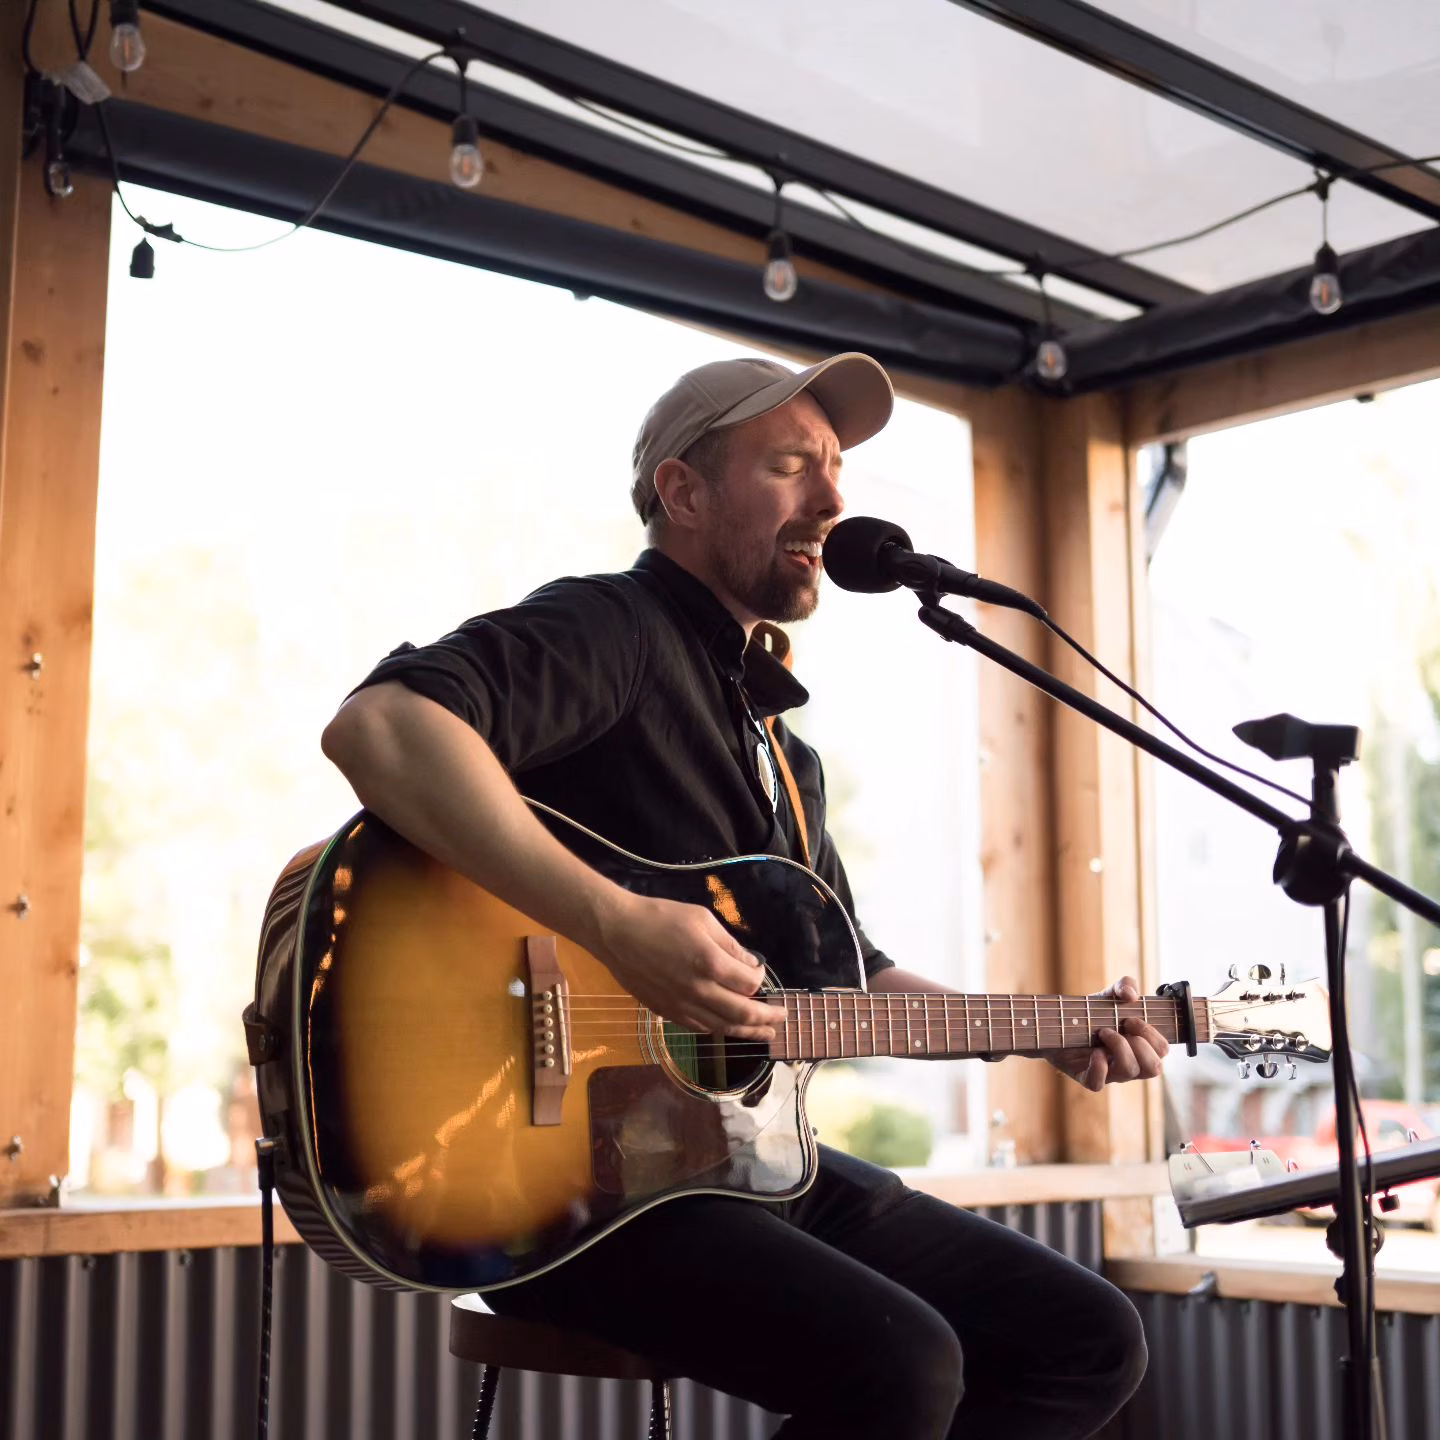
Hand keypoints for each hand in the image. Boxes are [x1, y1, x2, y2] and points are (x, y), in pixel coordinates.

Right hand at [594, 891, 784, 1040]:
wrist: (616, 932)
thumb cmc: (660, 918)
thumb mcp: (702, 919)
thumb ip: (730, 945)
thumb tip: (750, 964)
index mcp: (710, 964)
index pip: (750, 983)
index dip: (761, 980)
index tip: (760, 971)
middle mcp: (699, 991)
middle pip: (742, 1013)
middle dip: (767, 1018)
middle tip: (782, 1019)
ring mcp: (681, 1005)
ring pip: (722, 1027)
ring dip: (748, 1032)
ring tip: (765, 1035)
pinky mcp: (665, 1012)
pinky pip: (699, 1028)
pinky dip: (718, 1030)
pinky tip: (726, 1028)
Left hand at [1045, 976, 1167, 1092]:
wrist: (1060, 1023)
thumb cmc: (1093, 1013)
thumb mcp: (1109, 995)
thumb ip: (1125, 986)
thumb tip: (1131, 996)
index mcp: (1141, 1047)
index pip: (1162, 1050)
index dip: (1152, 1035)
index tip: (1131, 1019)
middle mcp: (1130, 1063)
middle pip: (1154, 1068)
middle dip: (1140, 1043)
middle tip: (1122, 1026)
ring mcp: (1110, 1074)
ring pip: (1129, 1072)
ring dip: (1119, 1046)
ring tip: (1102, 1032)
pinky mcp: (1087, 1078)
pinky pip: (1098, 1083)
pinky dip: (1098, 1066)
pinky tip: (1093, 1051)